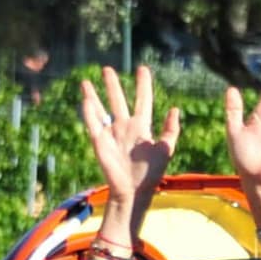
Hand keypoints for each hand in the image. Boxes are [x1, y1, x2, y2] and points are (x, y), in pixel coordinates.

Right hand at [79, 65, 180, 253]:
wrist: (134, 191)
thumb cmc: (151, 174)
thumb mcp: (166, 150)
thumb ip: (171, 130)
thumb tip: (174, 108)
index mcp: (141, 127)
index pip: (142, 100)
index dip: (143, 84)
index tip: (142, 68)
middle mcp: (125, 127)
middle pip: (118, 100)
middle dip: (113, 85)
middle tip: (108, 69)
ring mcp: (111, 134)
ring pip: (100, 109)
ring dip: (93, 95)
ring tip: (86, 81)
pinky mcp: (100, 142)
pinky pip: (93, 123)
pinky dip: (89, 111)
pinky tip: (86, 98)